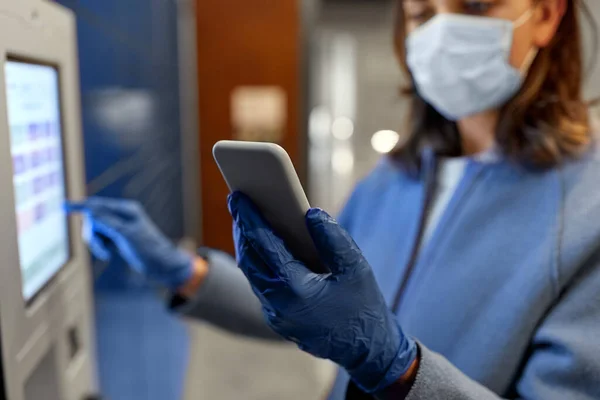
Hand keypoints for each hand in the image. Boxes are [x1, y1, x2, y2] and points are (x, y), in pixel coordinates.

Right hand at [65, 197, 193, 289]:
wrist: (162, 265)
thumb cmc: (149, 249)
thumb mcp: (127, 235)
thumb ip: (108, 222)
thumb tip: (91, 210)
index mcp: (127, 210)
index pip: (99, 205)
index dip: (81, 206)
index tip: (63, 206)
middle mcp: (123, 215)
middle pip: (94, 219)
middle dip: (92, 234)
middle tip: (102, 249)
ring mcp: (120, 227)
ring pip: (96, 230)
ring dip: (96, 243)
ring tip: (107, 254)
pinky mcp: (119, 238)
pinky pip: (101, 238)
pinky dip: (101, 247)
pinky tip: (110, 255)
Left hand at [228, 192, 416, 392]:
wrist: (367, 350)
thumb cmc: (364, 307)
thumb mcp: (355, 267)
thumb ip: (332, 238)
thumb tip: (311, 213)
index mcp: (296, 288)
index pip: (265, 245)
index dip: (250, 219)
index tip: (239, 198)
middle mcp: (278, 304)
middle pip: (249, 260)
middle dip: (242, 230)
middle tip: (237, 203)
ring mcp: (275, 315)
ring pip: (252, 274)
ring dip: (247, 247)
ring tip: (246, 221)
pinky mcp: (278, 320)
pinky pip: (261, 286)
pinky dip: (258, 264)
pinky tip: (263, 248)